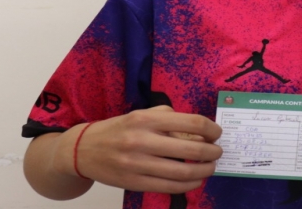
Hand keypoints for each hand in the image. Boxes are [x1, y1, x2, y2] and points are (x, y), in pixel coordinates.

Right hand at [56, 106, 222, 193]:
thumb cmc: (117, 129)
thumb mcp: (139, 114)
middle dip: (212, 152)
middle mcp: (141, 140)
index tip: (216, 133)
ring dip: (204, 170)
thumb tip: (196, 125)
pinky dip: (188, 184)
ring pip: (182, 171)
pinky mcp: (134, 183)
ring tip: (210, 167)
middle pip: (191, 148)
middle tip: (218, 152)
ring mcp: (137, 164)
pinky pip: (169, 187)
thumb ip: (166, 116)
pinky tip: (196, 179)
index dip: (210, 129)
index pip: (190, 122)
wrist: (83, 150)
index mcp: (145, 119)